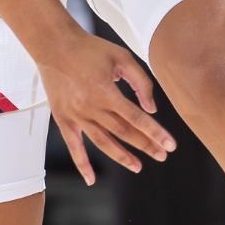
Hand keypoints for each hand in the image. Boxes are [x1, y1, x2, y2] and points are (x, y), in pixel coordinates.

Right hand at [35, 30, 174, 185]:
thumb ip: (140, 82)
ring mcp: (76, 116)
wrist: (55, 45)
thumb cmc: (90, 48)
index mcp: (106, 92)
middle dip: (145, 145)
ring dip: (122, 156)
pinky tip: (91, 179)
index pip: (137, 118)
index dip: (155, 132)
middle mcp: (91, 107)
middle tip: (162, 155)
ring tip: (138, 167)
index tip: (170, 145)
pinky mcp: (63, 119)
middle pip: (124, 133)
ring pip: (103, 142)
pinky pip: (74, 147)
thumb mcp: (121, 57)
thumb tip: (151, 108)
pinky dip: (82, 164)